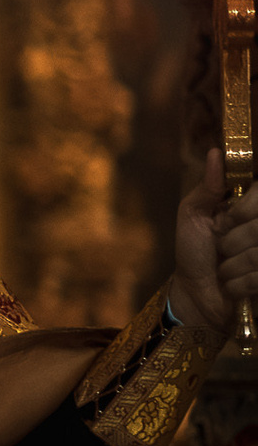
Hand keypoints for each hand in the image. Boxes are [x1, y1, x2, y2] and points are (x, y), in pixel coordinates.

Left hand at [168, 148, 257, 330]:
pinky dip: (237, 284)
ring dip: (231, 266)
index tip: (225, 221)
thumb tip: (216, 154)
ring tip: (224, 267)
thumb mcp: (193, 215)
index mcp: (253, 205)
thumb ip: (206, 187)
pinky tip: (231, 284)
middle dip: (232, 241)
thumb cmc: (195, 250)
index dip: (243, 210)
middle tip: (221, 246)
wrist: (196, 291)